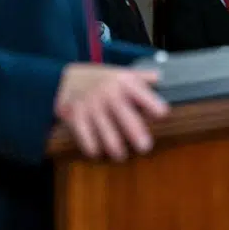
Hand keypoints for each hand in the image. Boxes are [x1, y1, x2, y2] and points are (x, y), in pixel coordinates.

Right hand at [55, 63, 169, 160]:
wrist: (66, 77)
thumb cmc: (101, 80)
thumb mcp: (120, 73)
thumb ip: (141, 77)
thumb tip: (160, 78)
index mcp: (123, 82)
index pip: (141, 93)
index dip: (152, 104)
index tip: (162, 114)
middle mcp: (108, 92)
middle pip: (124, 113)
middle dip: (135, 131)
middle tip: (145, 147)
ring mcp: (91, 104)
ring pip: (104, 128)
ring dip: (113, 144)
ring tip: (121, 156)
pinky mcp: (76, 115)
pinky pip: (84, 133)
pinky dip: (91, 145)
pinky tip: (97, 152)